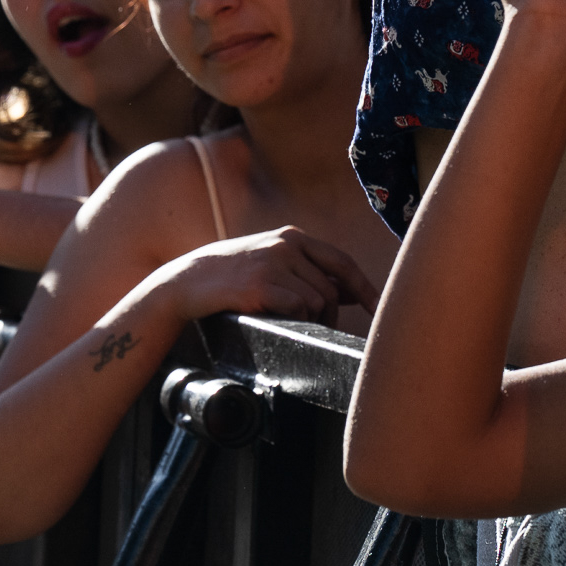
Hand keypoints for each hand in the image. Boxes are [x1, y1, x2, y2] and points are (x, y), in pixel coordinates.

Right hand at [153, 225, 376, 325]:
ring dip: (309, 320)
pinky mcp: (261, 285)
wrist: (186, 281)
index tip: (379, 308)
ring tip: (286, 321)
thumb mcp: (272, 262)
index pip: (342, 263)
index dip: (365, 288)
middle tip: (317, 328)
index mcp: (293, 237)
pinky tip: (273, 317)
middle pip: (331, 289)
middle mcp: (286, 245)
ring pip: (317, 302)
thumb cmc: (233, 276)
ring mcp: (273, 263)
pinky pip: (297, 310)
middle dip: (330, 315)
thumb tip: (352, 292)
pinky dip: (293, 320)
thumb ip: (308, 271)